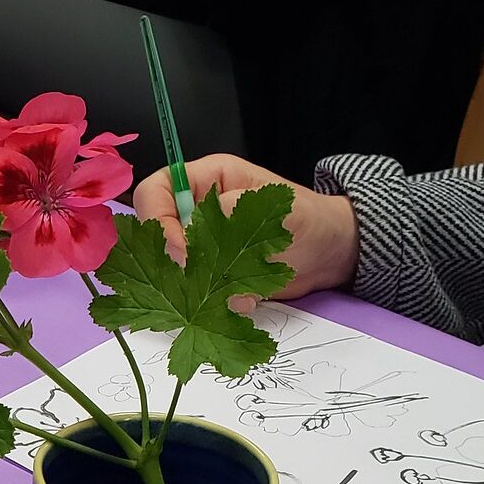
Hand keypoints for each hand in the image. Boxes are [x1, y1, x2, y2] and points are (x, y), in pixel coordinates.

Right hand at [133, 154, 359, 300]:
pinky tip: (240, 302)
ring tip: (232, 293)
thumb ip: (241, 208)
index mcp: (206, 180)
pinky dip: (210, 303)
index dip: (157, 221)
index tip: (182, 250)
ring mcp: (200, 244)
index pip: (155, 191)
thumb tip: (205, 218)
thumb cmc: (309, 219)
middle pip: (153, 232)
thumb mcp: (281, 208)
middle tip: (203, 280)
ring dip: (194, 286)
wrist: (329, 253)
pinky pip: (190, 290)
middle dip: (174, 260)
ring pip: (168, 265)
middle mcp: (195, 210)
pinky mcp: (209, 273)